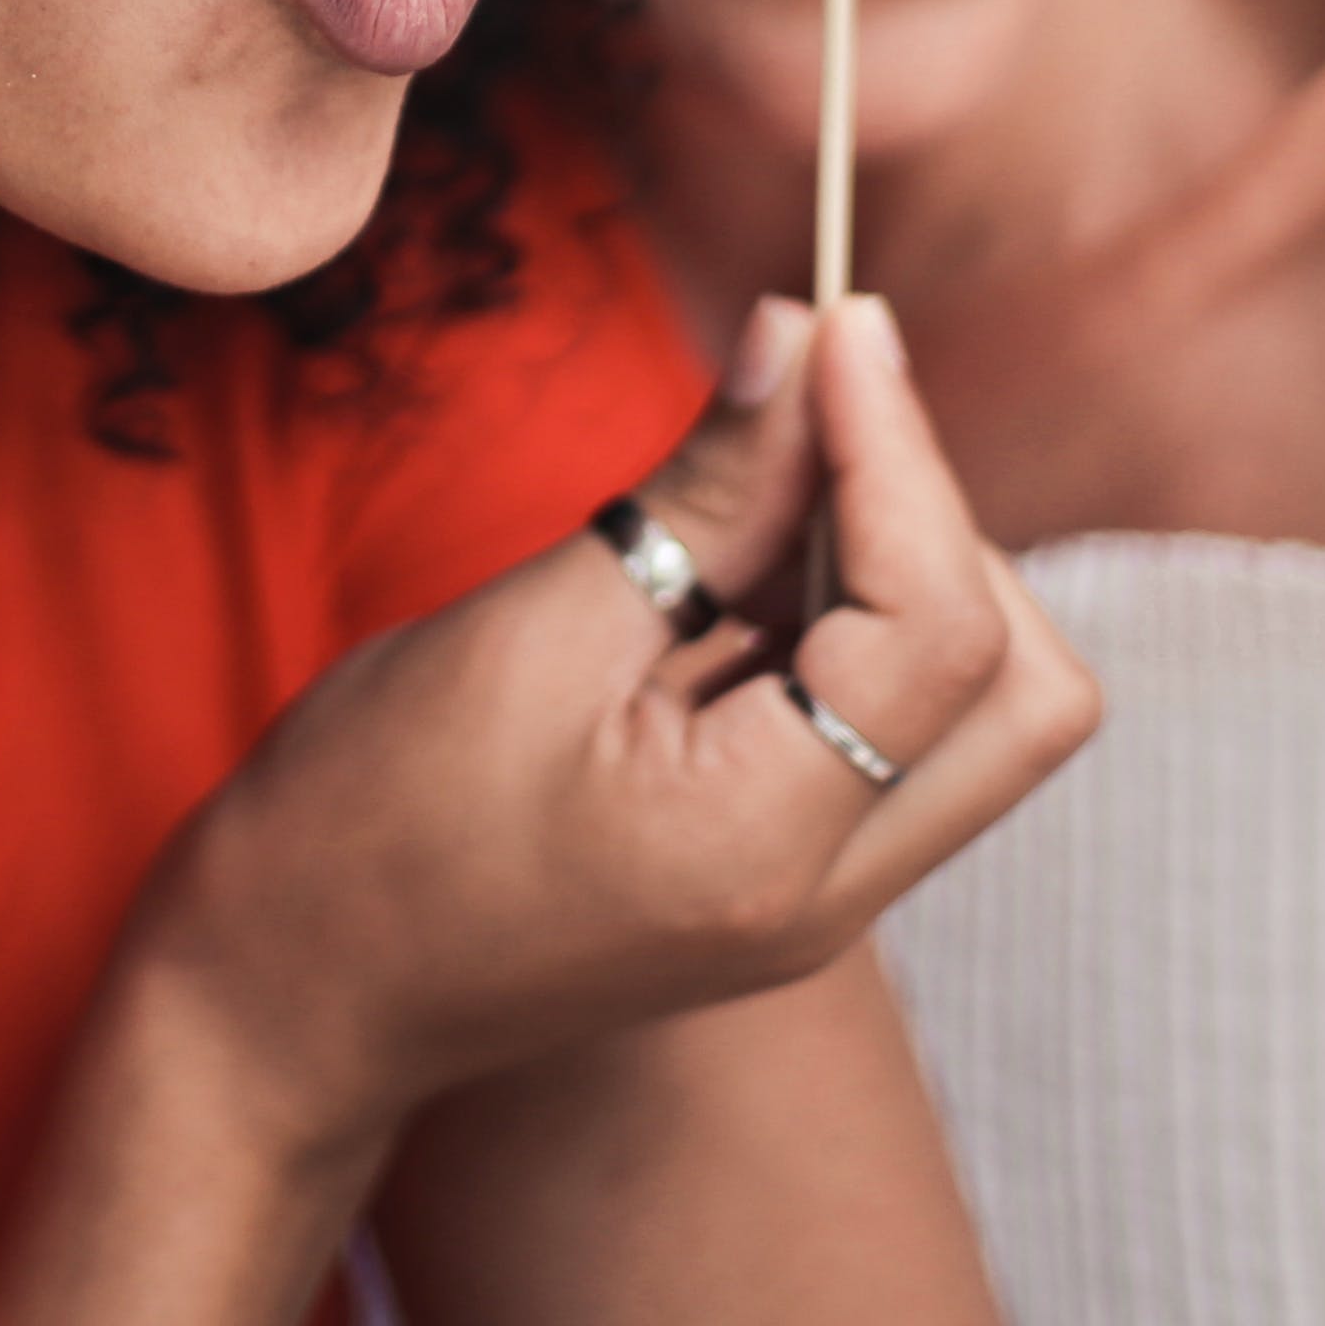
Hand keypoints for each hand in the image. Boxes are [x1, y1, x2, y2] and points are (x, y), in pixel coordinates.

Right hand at [126, 291, 1099, 1160]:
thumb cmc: (367, 825)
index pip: (945, 630)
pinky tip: (734, 563)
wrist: (293, 999)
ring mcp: (823, 902)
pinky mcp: (792, 876)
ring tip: (748, 499)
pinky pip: (898, 728)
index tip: (836, 326)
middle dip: (944, 527)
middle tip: (806, 423)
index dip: (904, 451)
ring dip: (905, 569)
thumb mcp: (529, 630)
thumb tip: (804, 336)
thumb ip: (699, 495)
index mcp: (764, 852)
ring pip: (983, 710)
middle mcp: (831, 899)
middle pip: (1031, 694)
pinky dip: (854, 621)